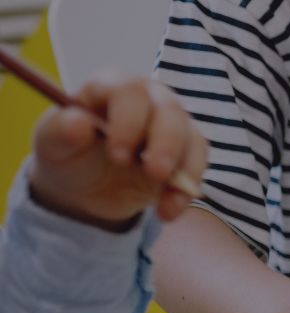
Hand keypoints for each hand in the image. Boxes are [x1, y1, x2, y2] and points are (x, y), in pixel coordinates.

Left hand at [28, 75, 206, 229]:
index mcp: (111, 86)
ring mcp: (171, 123)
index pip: (129, 92)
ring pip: (191, 137)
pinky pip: (198, 165)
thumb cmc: (68, 154)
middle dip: (166, 144)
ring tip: (164, 206)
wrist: (86, 185)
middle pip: (170, 111)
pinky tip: (168, 210)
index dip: (128, 121)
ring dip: (184, 171)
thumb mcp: (52, 143)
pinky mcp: (187, 150)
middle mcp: (148, 98)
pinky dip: (187, 191)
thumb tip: (78, 122)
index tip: (118, 155)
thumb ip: (62, 130)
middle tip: (155, 174)